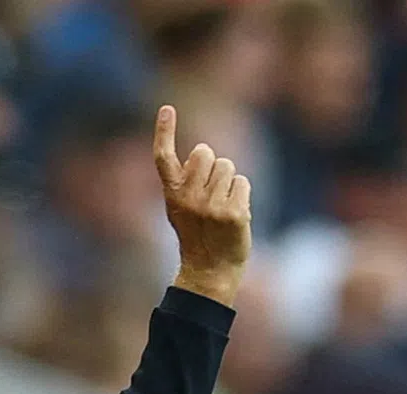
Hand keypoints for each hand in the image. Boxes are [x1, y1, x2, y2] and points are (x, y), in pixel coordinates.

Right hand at [153, 105, 251, 306]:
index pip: (163, 157)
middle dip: (213, 166)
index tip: (167, 108)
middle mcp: (189, 198)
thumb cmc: (197, 236)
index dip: (164, 131)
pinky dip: (242, 195)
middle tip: (211, 195)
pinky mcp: (233, 214)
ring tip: (222, 208)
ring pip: (228, 167)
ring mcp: (211, 207)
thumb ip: (185, 182)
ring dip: (229, 183)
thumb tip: (203, 152)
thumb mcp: (180, 209)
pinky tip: (234, 216)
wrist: (210, 272)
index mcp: (172, 195)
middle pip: (206, 152)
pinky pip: (243, 182)